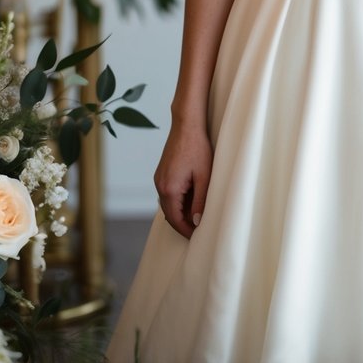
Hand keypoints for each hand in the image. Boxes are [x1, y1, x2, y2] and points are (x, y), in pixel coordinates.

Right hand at [153, 120, 213, 239]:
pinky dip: (177, 201)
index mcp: (169, 189)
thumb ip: (200, 201)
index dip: (186, 230)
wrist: (187, 125)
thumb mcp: (204, 176)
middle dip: (183, 223)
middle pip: (169, 214)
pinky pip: (167, 194)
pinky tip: (191, 200)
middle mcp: (160, 185)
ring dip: (180, 212)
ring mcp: (159, 179)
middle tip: (199, 230)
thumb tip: (197, 222)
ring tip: (197, 215)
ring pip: (168, 204)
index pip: (175, 219)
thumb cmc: (197, 148)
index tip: (197, 237)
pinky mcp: (162, 173)